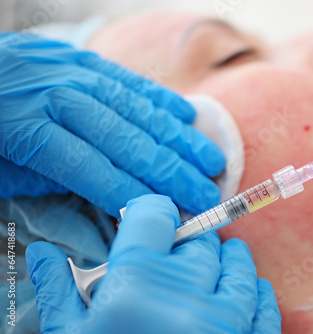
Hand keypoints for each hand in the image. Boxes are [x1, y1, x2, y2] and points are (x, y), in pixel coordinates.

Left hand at [0, 33, 224, 215]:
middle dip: (172, 172)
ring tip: (213, 161)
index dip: (135, 195)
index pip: (95, 169)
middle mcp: (61, 96)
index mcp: (31, 128)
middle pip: (128, 140)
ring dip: (181, 139)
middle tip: (206, 195)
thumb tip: (112, 207)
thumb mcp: (2, 173)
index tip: (168, 216)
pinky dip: (162, 100)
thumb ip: (53, 187)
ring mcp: (76, 72)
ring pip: (139, 110)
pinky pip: (132, 81)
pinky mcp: (85, 60)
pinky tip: (188, 117)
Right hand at [26, 194, 280, 333]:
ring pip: (238, 264)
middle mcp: (187, 294)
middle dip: (184, 245)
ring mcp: (228, 321)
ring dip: (225, 262)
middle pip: (198, 240)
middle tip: (172, 262)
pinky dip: (255, 294)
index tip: (150, 221)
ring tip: (209, 271)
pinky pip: (265, 303)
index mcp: (135, 285)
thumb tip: (42, 252)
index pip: (156, 215)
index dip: (152, 213)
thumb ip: (58, 291)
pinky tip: (245, 294)